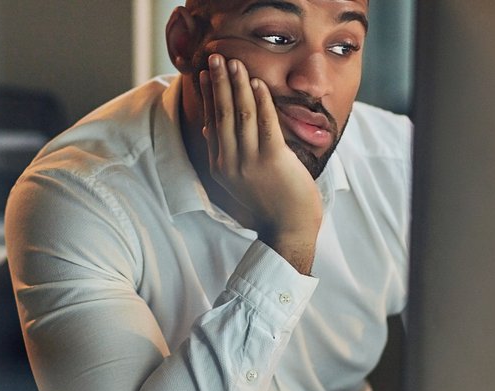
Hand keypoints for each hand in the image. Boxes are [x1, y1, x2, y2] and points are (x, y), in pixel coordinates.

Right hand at [199, 54, 321, 273]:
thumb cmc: (268, 203)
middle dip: (218, 83)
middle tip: (215, 58)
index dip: (207, 96)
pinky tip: (256, 83)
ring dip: (237, 85)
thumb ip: (223, 155)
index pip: (210, 122)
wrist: (289, 228)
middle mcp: (229, 162)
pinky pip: (264, 124)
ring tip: (235, 63)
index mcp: (219, 166)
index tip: (205, 74)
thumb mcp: (237, 180)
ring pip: (240, 115)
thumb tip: (209, 130)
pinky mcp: (272, 160)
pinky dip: (260, 101)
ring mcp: (249, 162)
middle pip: (221, 114)